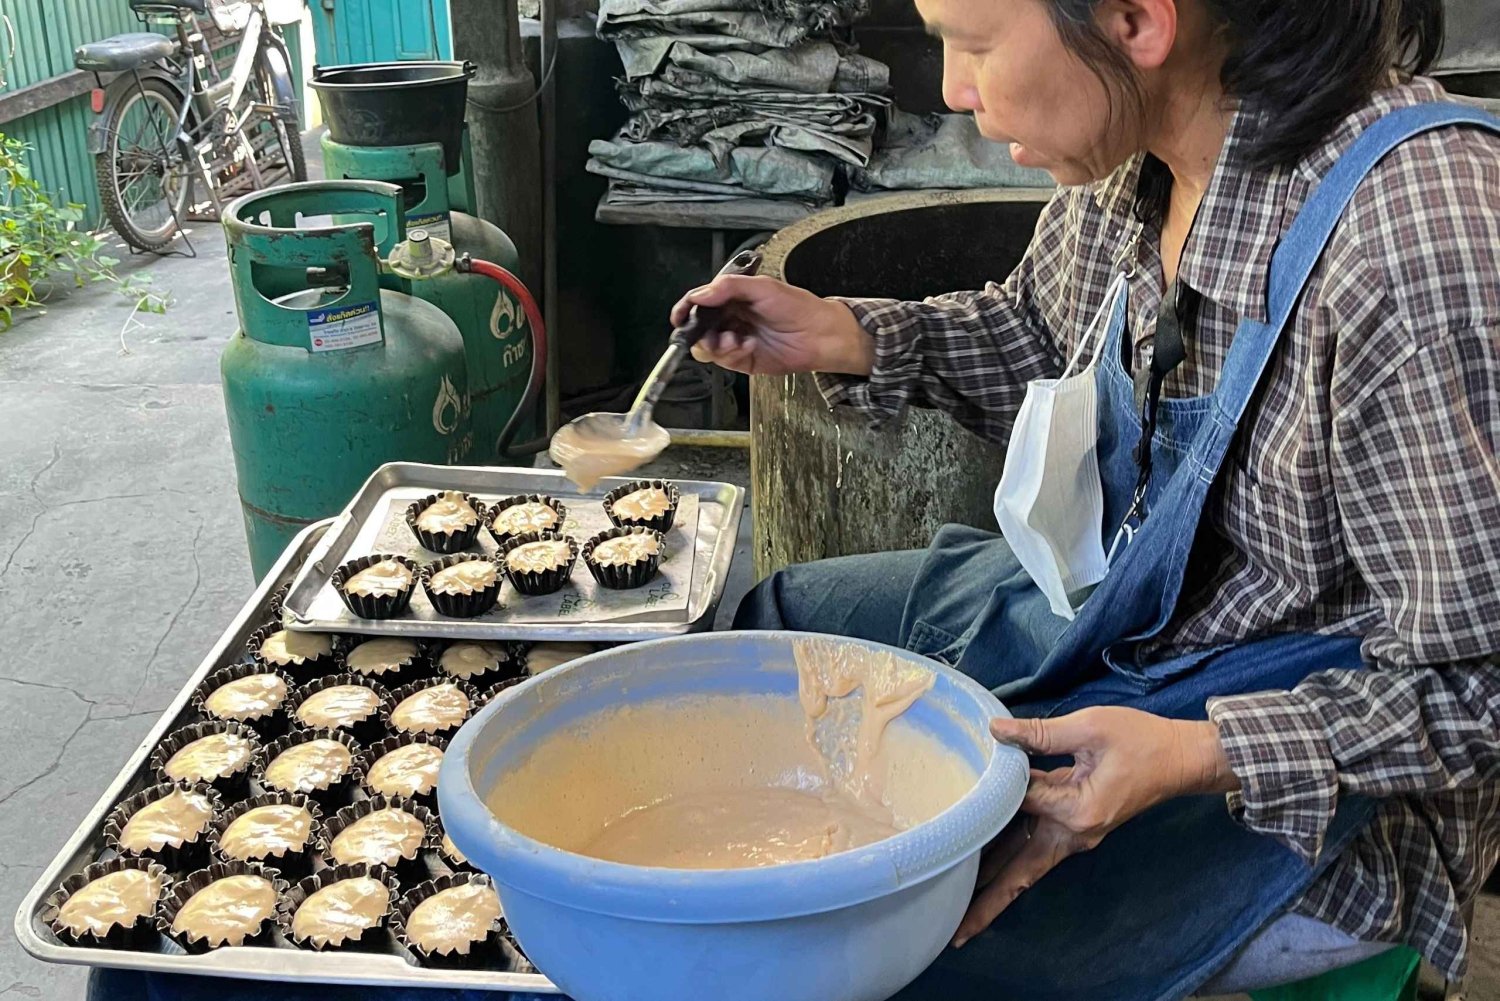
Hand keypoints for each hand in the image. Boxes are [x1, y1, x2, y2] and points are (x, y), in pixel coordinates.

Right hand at [669, 274, 874, 376]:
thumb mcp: (762, 287)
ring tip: (734, 339)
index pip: (699, 302)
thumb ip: (727, 288)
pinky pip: (724, 361)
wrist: (819, 334)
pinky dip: (733, 353)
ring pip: (708, 347)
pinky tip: (748, 345)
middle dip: (700, 332)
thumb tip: (700, 295)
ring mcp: (736, 340)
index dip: (686, 309)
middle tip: (711, 332)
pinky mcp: (743, 360)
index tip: (679, 316)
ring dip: (717, 344)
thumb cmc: (798, 306)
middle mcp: (731, 318)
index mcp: (732, 298)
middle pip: (698, 328)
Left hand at [952, 707, 1238, 946]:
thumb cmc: (1141, 740)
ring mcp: (1075, 837)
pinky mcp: (1075, 829)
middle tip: (954, 934)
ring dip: (995, 888)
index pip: (1018, 803)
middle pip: (1021, 874)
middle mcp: (1074, 834)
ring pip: (1027, 869)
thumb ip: (1041, 733)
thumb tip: (995, 729)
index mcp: (1078, 811)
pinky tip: (982, 861)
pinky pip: (1036, 849)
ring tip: (959, 914)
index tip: (970, 770)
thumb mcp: (1091, 728)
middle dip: (988, 903)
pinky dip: (1009, 860)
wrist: (1181, 759)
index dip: (993, 785)